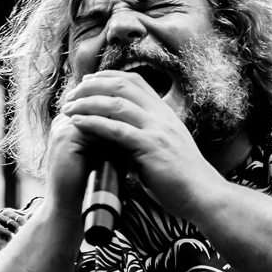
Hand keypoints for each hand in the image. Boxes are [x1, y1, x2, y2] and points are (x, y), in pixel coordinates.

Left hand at [59, 70, 220, 218]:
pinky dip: (93, 123)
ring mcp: (156, 130)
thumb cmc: (182, 178)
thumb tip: (123, 141)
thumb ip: (145, 138)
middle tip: (72, 93)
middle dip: (92, 86)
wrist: (203, 195)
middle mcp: (161, 116)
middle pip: (121, 85)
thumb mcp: (165, 148)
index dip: (108, 77)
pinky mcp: (150, 147)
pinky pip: (116, 130)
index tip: (88, 81)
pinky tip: (77, 123)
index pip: (134, 81)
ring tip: (68, 107)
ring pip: (116, 104)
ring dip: (87, 103)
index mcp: (165, 113)